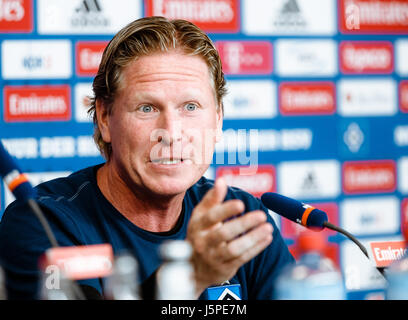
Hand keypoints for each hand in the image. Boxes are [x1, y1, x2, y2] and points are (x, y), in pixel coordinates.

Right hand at [186, 177, 272, 296]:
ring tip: (268, 227)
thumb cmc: (201, 234)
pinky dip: (256, 248)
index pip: (210, 217)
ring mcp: (213, 257)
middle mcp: (203, 242)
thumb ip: (212, 198)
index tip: (241, 204)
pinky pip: (242, 259)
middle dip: (244, 224)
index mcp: (197, 226)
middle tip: (262, 215)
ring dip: (253, 238)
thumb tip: (221, 180)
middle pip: (223, 233)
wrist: (193, 267)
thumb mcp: (201, 216)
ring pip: (234, 249)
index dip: (225, 210)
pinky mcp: (224, 268)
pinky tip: (267, 238)